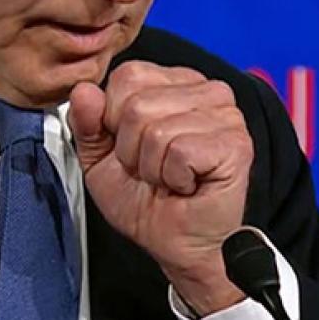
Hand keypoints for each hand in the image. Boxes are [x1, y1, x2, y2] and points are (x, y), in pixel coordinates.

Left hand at [68, 61, 253, 316]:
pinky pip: (178, 151)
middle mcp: (206, 91)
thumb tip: (83, 90)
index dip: (113, 118)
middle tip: (151, 170)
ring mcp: (226, 115)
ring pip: (156, 130)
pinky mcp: (235, 144)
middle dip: (130, 148)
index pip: (127, 75)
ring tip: (168, 178)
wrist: (174, 245)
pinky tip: (186, 185)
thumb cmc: (144, 200)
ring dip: (151, 166)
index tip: (130, 147)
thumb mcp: (99, 158)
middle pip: (136, 103)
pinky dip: (171, 177)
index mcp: (175, 82)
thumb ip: (87, 122)